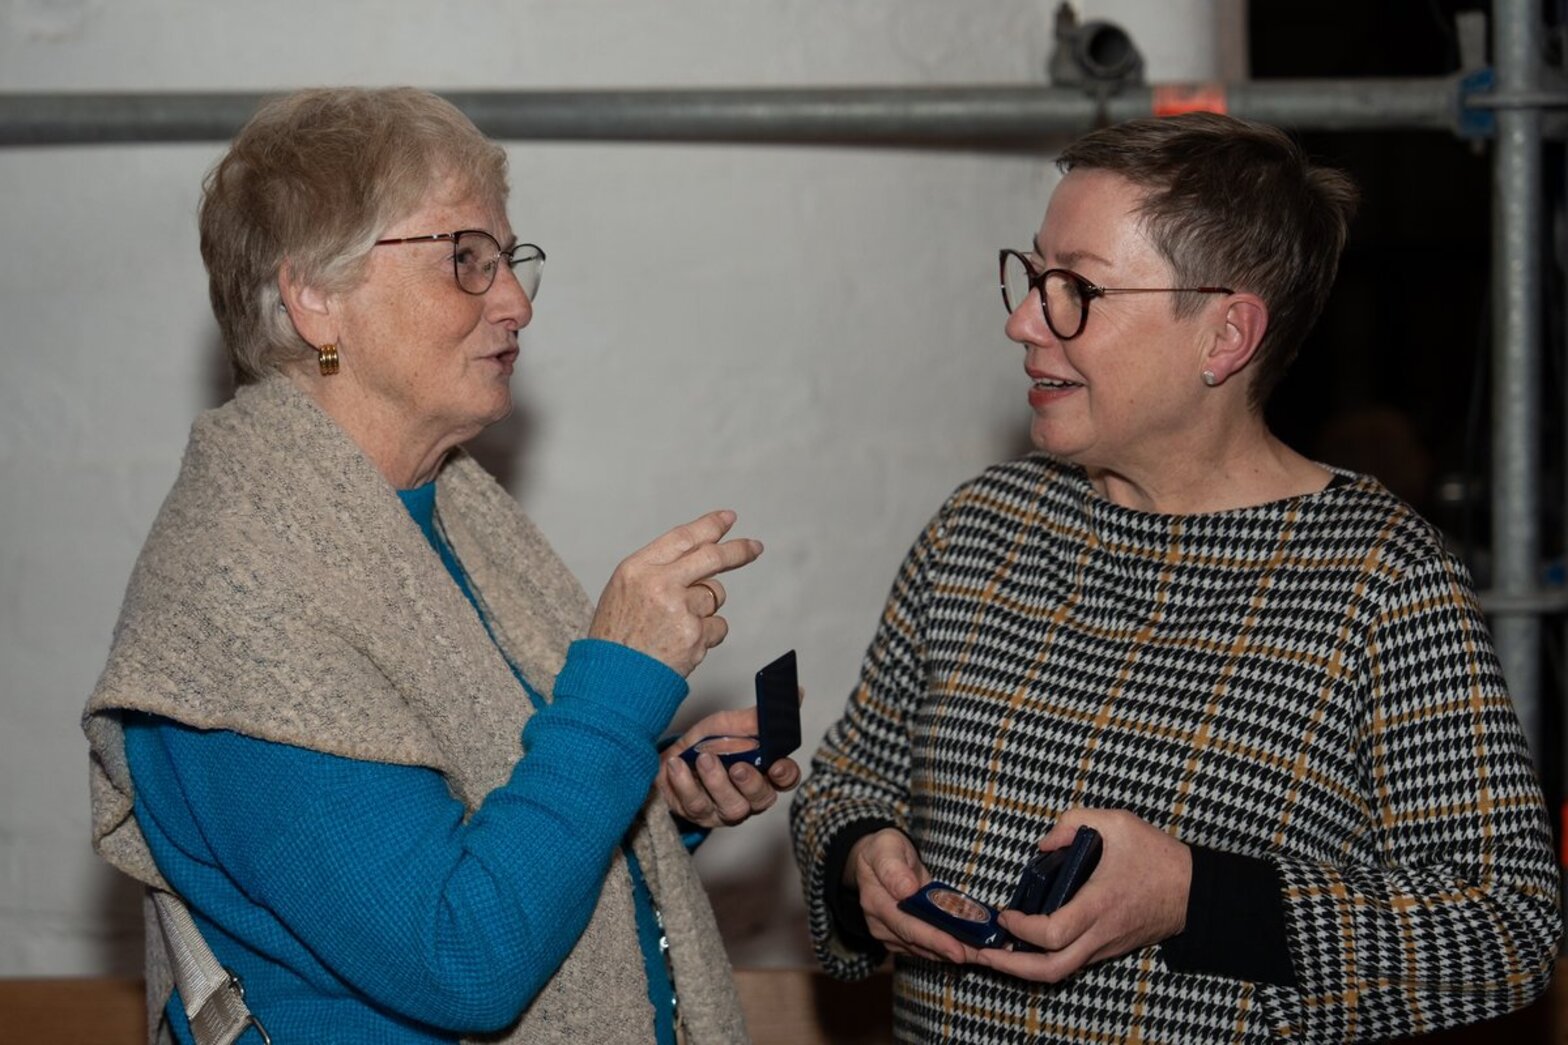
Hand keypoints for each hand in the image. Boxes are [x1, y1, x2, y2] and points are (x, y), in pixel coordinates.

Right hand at [589, 510, 762, 676]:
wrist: (611, 682)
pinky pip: (718, 626)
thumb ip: (657, 570)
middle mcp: (659, 585)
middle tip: (754, 547)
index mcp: (637, 569)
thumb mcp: (624, 592)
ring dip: (706, 608)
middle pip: (712, 557)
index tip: (727, 519)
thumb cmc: (616, 639)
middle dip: (738, 550)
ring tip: (676, 626)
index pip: (682, 538)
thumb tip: (699, 553)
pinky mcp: (695, 636)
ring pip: (715, 596)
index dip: (709, 526)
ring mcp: (679, 610)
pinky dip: (707, 635)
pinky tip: (683, 644)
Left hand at [658, 705, 801, 827]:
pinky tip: (677, 764)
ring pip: (731, 807)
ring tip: (703, 758)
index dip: (785, 774)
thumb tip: (796, 694)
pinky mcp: (699, 816)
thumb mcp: (729, 725)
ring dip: (716, 781)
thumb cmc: (706, 744)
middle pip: (762, 798)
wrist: (670, 758)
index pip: (786, 778)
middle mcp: (750, 797)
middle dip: (750, 782)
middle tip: (737, 766)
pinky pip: (696, 805)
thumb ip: (757, 717)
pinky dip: (685, 782)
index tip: (776, 765)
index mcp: (764, 772)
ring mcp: (725, 810)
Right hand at [844, 828, 983, 964]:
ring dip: (954, 952)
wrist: (875, 859)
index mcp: (876, 901)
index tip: (957, 950)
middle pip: (918, 942)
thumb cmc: (884, 850)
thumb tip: (906, 890)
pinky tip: (970, 948)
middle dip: (951, 951)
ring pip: (924, 949)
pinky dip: (947, 948)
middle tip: (981, 957)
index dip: (933, 939)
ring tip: (983, 954)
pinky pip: (925, 947)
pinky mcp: (900, 938)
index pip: (907, 925)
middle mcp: (880, 924)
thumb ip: (893, 868)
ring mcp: (889, 934)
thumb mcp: (886, 847)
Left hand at [975, 809, 1190, 982]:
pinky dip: (1043, 959)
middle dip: (1010, 967)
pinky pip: (1072, 962)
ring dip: (1024, 967)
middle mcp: (1100, 934)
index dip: (1021, 928)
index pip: (1053, 933)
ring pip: (1060, 972)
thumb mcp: (1117, 822)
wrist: (1196, 891)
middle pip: (1050, 970)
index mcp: (1099, 905)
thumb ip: (1073, 822)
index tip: (1005, 913)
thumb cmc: (1157, 856)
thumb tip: (1042, 845)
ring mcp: (1105, 946)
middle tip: (982, 955)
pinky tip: (1024, 945)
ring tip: (995, 953)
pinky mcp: (1108, 948)